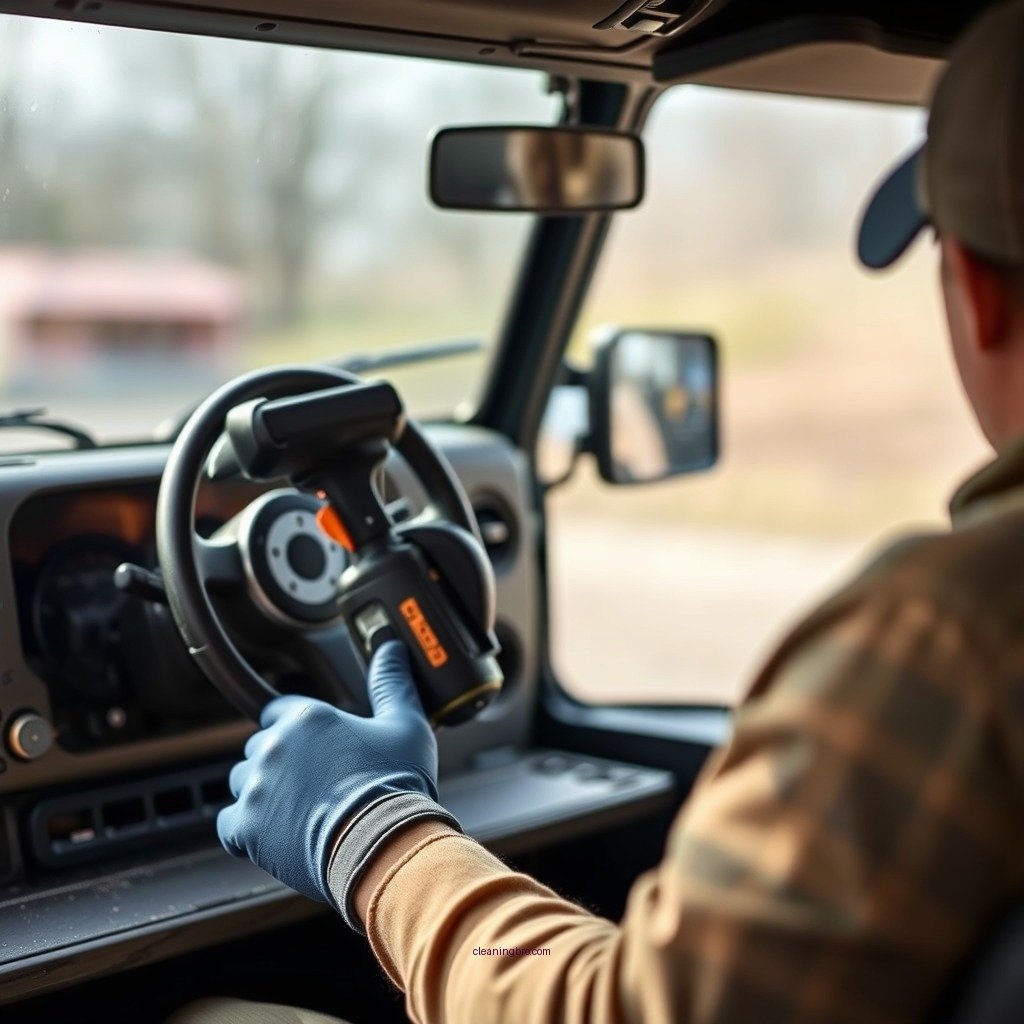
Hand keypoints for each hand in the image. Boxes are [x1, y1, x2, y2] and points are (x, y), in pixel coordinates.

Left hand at [217, 640, 437, 903]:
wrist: (384, 844)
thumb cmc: (396, 785)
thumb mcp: (406, 725)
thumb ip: (391, 683)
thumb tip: (391, 649)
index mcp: (308, 717)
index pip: (279, 711)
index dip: (295, 730)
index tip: (312, 747)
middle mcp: (275, 745)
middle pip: (260, 747)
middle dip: (281, 763)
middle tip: (315, 785)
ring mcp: (257, 787)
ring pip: (242, 782)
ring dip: (263, 795)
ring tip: (299, 812)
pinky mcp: (246, 827)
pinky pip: (229, 824)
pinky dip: (247, 831)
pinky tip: (276, 835)